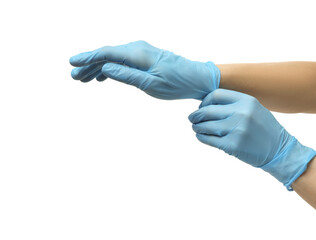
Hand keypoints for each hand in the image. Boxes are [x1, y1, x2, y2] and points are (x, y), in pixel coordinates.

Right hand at [69, 40, 219, 99]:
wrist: (197, 78)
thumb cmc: (176, 83)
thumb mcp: (150, 84)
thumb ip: (127, 75)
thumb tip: (105, 68)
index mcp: (137, 54)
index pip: (106, 53)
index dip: (87, 58)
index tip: (72, 64)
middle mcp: (137, 49)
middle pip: (106, 55)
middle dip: (89, 65)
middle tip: (74, 76)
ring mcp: (141, 52)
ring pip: (113, 59)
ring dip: (98, 68)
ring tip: (84, 79)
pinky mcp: (145, 58)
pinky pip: (122, 61)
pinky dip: (110, 69)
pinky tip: (103, 77)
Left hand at [188, 89, 315, 189]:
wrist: (280, 150)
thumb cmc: (264, 129)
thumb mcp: (254, 109)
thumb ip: (234, 104)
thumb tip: (207, 104)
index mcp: (246, 100)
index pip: (215, 95)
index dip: (204, 101)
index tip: (202, 107)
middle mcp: (241, 113)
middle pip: (208, 110)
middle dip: (196, 115)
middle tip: (192, 118)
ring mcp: (236, 130)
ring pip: (206, 125)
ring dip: (197, 127)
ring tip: (196, 128)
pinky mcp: (232, 146)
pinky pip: (209, 140)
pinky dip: (201, 137)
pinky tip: (201, 136)